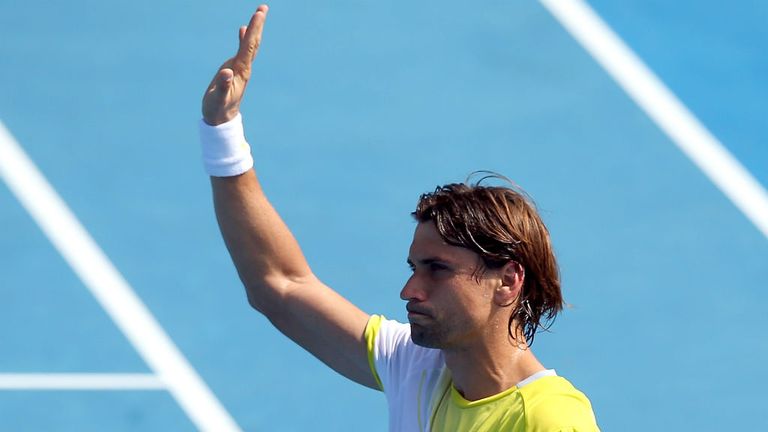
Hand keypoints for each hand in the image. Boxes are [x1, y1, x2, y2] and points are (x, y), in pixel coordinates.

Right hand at [202, 5, 268, 125]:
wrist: (222, 118)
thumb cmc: (218, 109)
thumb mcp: (218, 99)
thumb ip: (223, 87)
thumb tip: (226, 73)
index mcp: (241, 71)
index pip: (248, 47)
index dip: (253, 30)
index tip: (258, 15)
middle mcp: (244, 67)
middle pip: (253, 43)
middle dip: (258, 25)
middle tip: (263, 8)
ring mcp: (240, 68)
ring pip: (249, 45)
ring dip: (254, 29)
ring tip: (258, 13)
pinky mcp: (235, 69)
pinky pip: (241, 50)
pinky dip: (243, 39)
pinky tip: (243, 29)